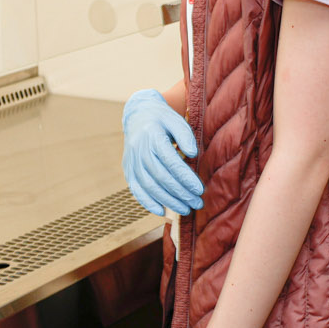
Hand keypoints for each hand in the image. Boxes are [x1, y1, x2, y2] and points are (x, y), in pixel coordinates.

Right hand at [122, 89, 202, 216]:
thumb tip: (193, 153)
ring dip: (168, 201)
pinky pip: (136, 190)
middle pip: (161, 177)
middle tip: (197, 203)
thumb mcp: (175, 120)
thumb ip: (185, 135)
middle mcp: (139, 150)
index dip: (185, 178)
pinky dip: (148, 203)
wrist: (137, 116)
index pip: (170, 161)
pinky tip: (162, 211)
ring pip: (150, 186)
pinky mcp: (128, 171)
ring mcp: (132, 162)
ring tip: (186, 209)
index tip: (199, 190)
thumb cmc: (162, 119)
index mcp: (152, 136)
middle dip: (181, 193)